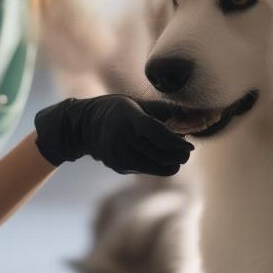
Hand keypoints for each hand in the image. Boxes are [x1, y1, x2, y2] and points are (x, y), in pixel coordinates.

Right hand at [34, 94, 193, 175]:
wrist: (83, 127)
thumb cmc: (114, 110)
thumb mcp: (134, 102)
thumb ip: (161, 109)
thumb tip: (188, 114)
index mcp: (127, 116)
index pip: (156, 132)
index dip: (175, 141)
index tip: (189, 145)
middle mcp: (122, 136)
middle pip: (161, 153)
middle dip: (179, 154)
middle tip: (187, 150)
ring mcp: (120, 154)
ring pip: (158, 166)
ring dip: (172, 162)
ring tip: (176, 154)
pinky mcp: (119, 166)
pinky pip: (148, 170)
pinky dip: (159, 165)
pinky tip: (159, 156)